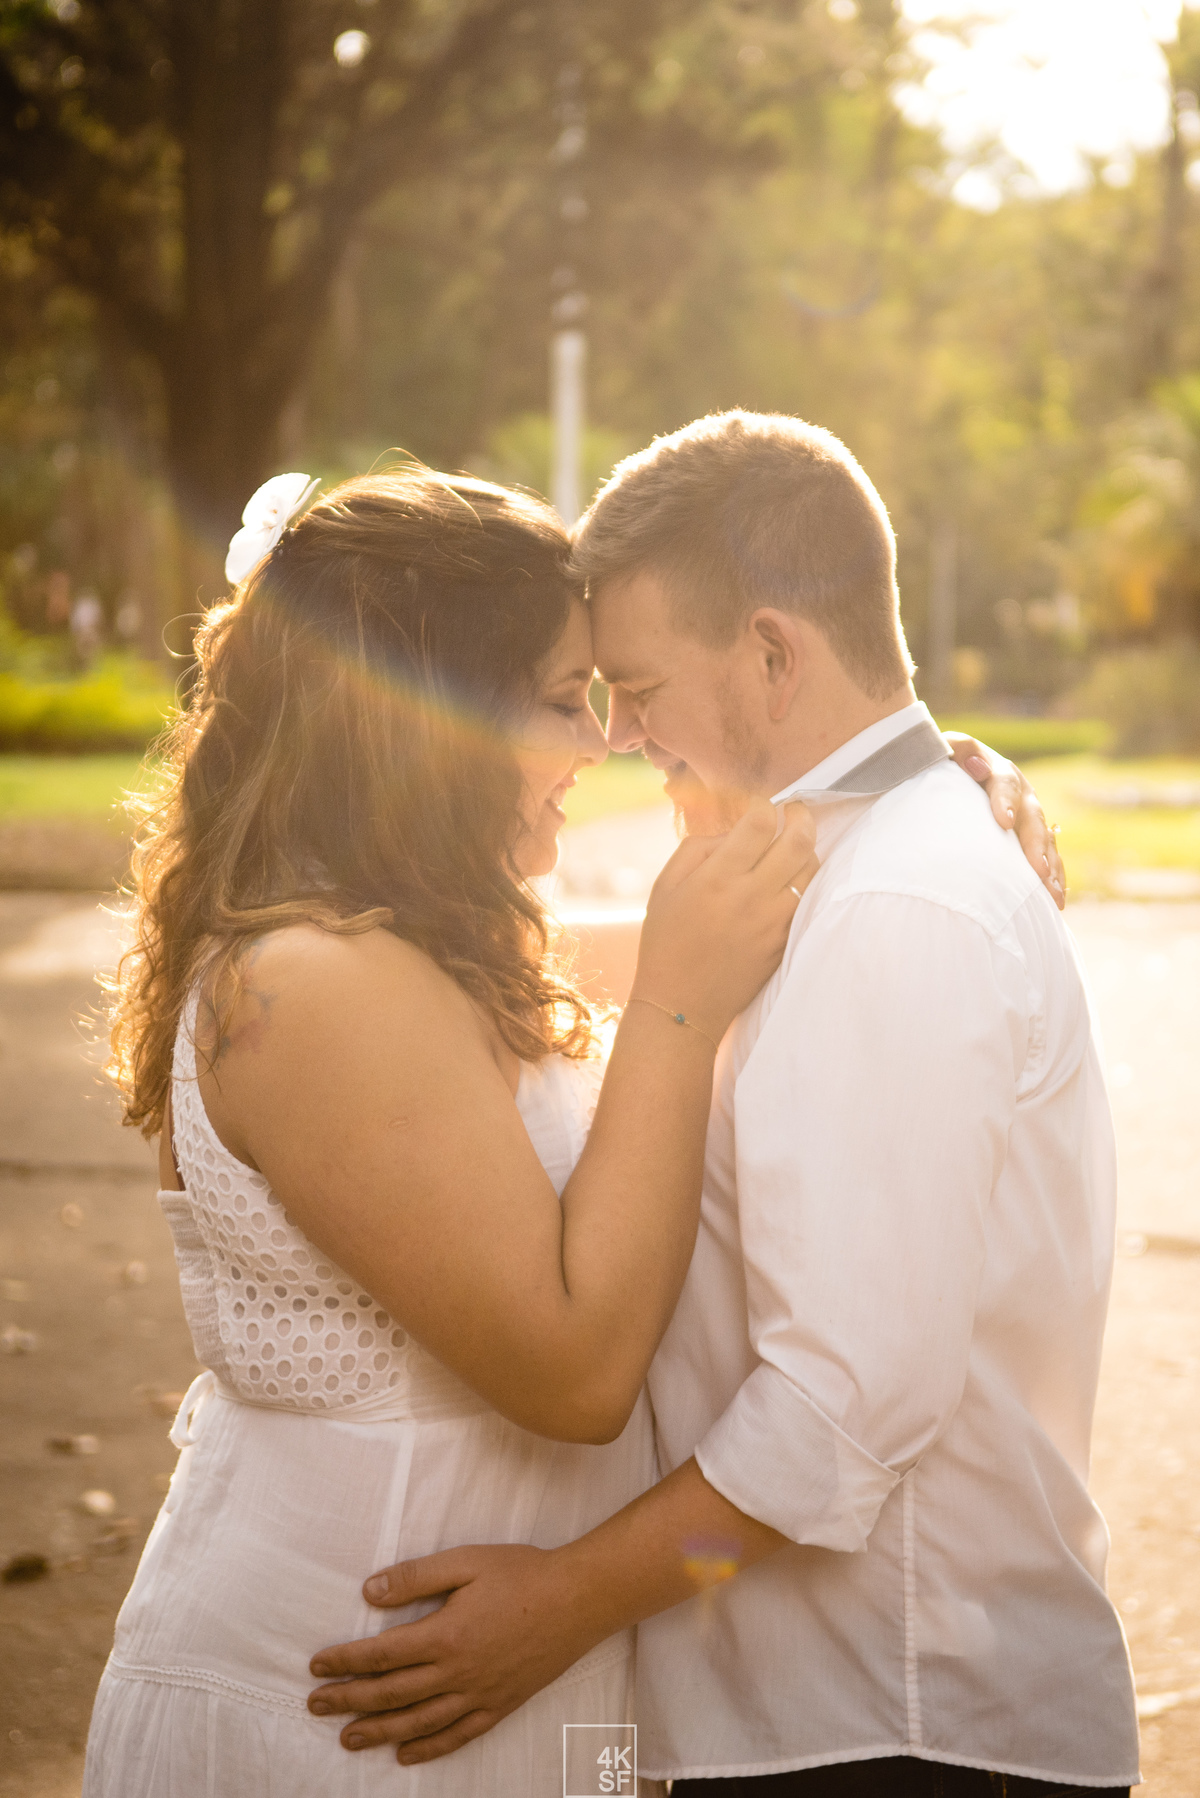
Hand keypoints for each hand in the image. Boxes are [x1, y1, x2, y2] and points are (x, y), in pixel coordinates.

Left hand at [307, 1545, 595, 1763]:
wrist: (578, 1600)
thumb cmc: (522, 1573)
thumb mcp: (467, 1561)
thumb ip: (416, 1576)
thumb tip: (369, 1591)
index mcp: (445, 1635)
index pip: (382, 1655)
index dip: (345, 1662)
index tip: (316, 1667)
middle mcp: (457, 1673)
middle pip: (391, 1694)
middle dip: (349, 1700)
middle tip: (316, 1706)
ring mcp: (479, 1695)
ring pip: (418, 1722)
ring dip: (378, 1732)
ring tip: (348, 1738)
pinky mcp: (499, 1706)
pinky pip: (457, 1736)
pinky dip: (428, 1749)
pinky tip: (406, 1754)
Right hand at [634, 797, 817, 1041]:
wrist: (682, 1004)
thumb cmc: (667, 941)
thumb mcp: (665, 886)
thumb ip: (698, 848)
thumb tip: (734, 830)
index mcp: (718, 878)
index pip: (760, 822)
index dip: (765, 805)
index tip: (759, 807)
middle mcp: (751, 897)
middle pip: (798, 839)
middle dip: (800, 815)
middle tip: (795, 811)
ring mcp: (774, 922)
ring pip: (812, 869)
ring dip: (807, 848)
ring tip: (794, 844)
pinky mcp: (785, 942)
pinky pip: (809, 900)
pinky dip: (806, 880)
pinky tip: (793, 877)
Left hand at [946, 734, 1064, 910]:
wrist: (951, 776)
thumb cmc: (941, 765)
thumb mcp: (943, 752)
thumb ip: (956, 751)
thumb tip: (976, 766)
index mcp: (997, 771)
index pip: (1004, 783)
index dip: (1004, 801)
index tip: (1003, 822)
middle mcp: (1020, 793)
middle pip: (1032, 818)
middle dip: (1035, 844)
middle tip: (1037, 869)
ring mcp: (1028, 817)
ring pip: (1045, 841)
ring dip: (1050, 867)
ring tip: (1051, 893)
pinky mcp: (1030, 838)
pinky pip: (1047, 858)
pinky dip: (1053, 878)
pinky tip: (1055, 901)